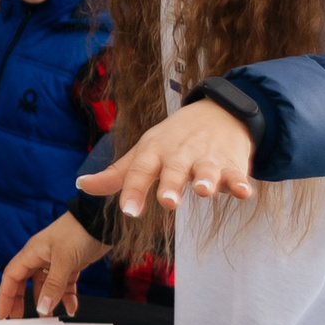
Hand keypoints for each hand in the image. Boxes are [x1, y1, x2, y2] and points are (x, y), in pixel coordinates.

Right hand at [0, 213, 108, 319]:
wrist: (101, 222)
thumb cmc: (78, 231)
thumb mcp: (64, 260)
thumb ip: (53, 286)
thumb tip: (43, 308)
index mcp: (32, 253)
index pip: (11, 277)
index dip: (5, 296)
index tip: (2, 313)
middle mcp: (40, 258)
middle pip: (25, 284)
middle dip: (21, 302)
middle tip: (20, 320)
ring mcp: (55, 263)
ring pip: (46, 287)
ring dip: (47, 303)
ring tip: (49, 319)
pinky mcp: (70, 266)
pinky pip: (64, 286)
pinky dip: (66, 298)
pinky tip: (71, 307)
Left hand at [76, 98, 254, 218]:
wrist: (218, 112)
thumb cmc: (173, 139)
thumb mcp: (144, 152)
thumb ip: (117, 175)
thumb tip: (81, 187)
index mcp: (155, 153)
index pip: (140, 172)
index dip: (133, 191)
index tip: (128, 211)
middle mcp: (180, 155)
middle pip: (174, 171)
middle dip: (171, 186)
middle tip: (168, 202)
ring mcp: (207, 158)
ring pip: (206, 171)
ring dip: (206, 181)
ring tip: (204, 191)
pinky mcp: (232, 163)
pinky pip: (236, 174)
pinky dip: (240, 182)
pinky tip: (243, 192)